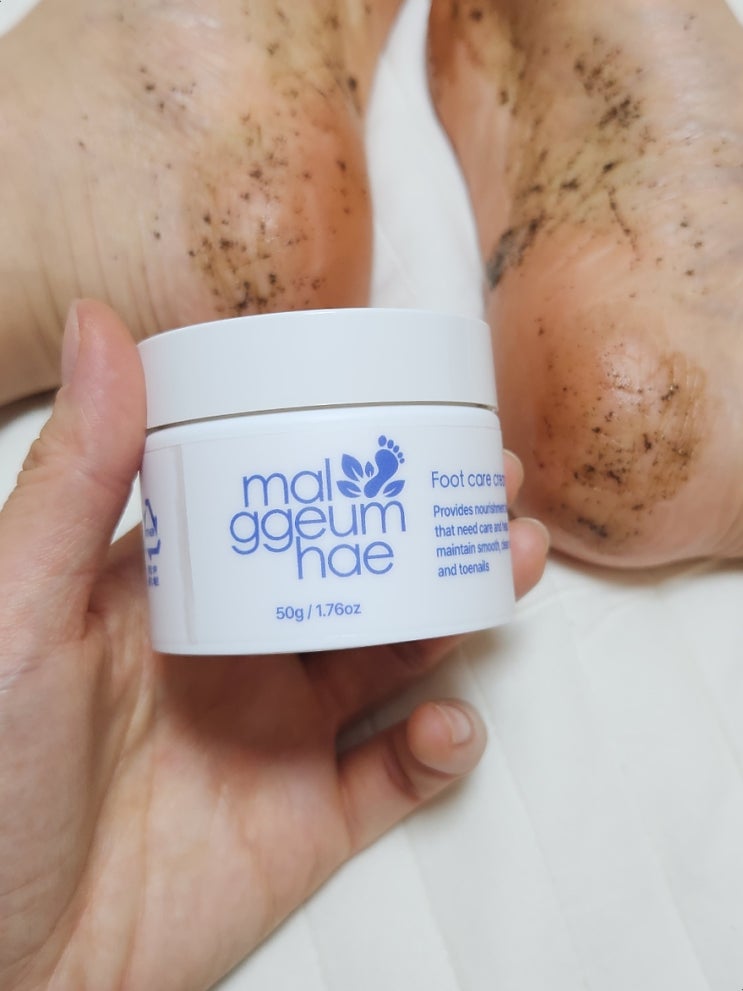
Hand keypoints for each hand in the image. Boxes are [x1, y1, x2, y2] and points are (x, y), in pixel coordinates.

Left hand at [0, 301, 547, 990]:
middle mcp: (239, 655)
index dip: (342, 454)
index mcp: (176, 594)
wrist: (4, 972)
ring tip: (508, 567)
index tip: (402, 409)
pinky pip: (400, 776)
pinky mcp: (311, 821)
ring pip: (398, 655)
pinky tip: (448, 726)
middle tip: (491, 484)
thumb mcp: (20, 612)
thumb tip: (105, 328)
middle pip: (358, 571)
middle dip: (429, 524)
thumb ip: (75, 481)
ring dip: (460, 610)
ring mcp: (283, 736)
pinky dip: (441, 749)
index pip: (274, 501)